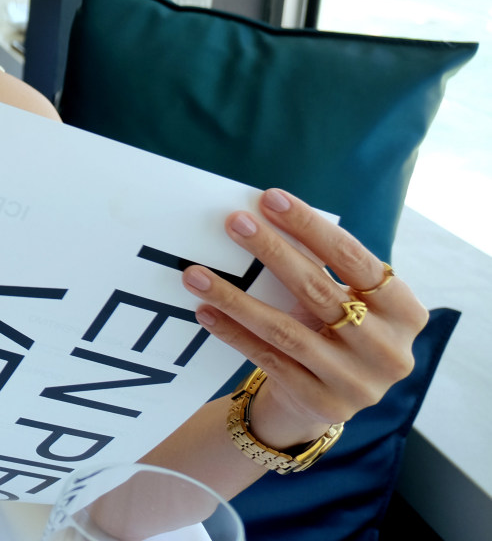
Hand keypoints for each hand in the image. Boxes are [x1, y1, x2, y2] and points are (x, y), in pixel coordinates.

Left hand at [183, 188, 426, 448]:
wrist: (328, 400)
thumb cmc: (336, 331)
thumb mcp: (346, 301)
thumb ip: (325, 269)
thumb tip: (264, 217)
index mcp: (405, 312)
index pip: (354, 259)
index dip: (310, 226)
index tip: (270, 198)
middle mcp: (389, 350)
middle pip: (319, 289)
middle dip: (271, 251)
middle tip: (234, 222)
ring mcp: (357, 382)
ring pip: (285, 330)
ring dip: (235, 298)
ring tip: (196, 273)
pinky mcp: (322, 403)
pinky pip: (267, 359)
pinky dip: (233, 333)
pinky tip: (205, 311)